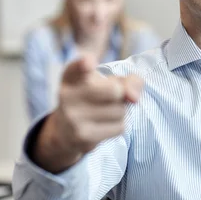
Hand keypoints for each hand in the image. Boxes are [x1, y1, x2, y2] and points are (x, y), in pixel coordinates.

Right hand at [34, 55, 143, 172]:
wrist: (66, 131)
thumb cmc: (94, 98)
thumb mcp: (108, 82)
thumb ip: (128, 81)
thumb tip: (134, 98)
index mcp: (72, 76)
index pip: (77, 67)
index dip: (85, 63)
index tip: (90, 63)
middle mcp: (67, 95)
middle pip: (114, 90)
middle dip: (120, 94)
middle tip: (108, 98)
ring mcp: (72, 117)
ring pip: (120, 110)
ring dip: (120, 112)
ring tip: (104, 112)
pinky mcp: (82, 136)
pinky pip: (119, 127)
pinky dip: (118, 126)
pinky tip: (102, 125)